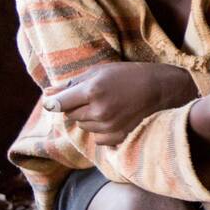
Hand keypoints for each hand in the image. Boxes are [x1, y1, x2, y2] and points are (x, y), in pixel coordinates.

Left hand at [44, 63, 196, 145]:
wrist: (162, 89)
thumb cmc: (129, 75)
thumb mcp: (99, 72)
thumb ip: (72, 84)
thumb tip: (47, 93)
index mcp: (92, 91)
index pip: (59, 104)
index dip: (55, 102)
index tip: (55, 101)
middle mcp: (99, 111)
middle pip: (71, 115)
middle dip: (78, 106)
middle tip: (96, 96)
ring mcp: (109, 127)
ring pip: (84, 126)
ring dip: (89, 118)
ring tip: (108, 105)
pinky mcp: (118, 137)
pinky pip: (98, 138)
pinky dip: (101, 130)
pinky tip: (115, 117)